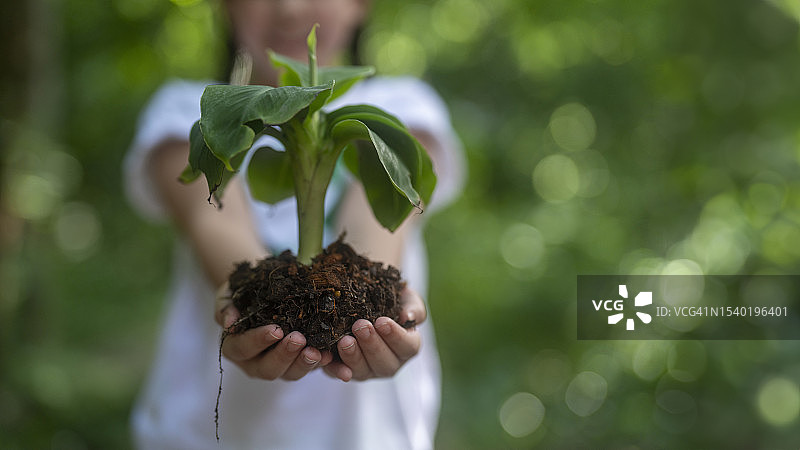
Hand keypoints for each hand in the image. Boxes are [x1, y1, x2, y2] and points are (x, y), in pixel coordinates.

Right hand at [214, 282, 332, 380]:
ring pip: (291, 373)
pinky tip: (333, 357)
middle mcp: (255, 362)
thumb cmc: (242, 294)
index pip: (243, 348)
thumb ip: (226, 307)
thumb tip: (229, 322)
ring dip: (305, 364)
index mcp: (235, 347)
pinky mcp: (299, 363)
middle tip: (299, 339)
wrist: (262, 293)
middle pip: (268, 368)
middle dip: (285, 355)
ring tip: (318, 351)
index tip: (276, 330)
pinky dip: (325, 367)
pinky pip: (312, 369)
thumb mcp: (229, 295)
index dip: (258, 341)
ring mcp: (279, 366)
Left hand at [323, 287, 426, 381]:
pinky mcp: (344, 370)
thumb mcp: (405, 298)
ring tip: (345, 339)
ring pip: (362, 371)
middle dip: (372, 345)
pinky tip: (326, 358)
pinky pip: (338, 373)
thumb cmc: (390, 299)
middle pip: (385, 364)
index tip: (382, 321)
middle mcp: (388, 363)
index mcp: (406, 347)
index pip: (408, 347)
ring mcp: (366, 370)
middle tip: (361, 326)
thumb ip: (413, 307)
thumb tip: (408, 317)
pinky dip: (333, 368)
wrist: (363, 298)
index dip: (396, 337)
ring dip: (353, 357)